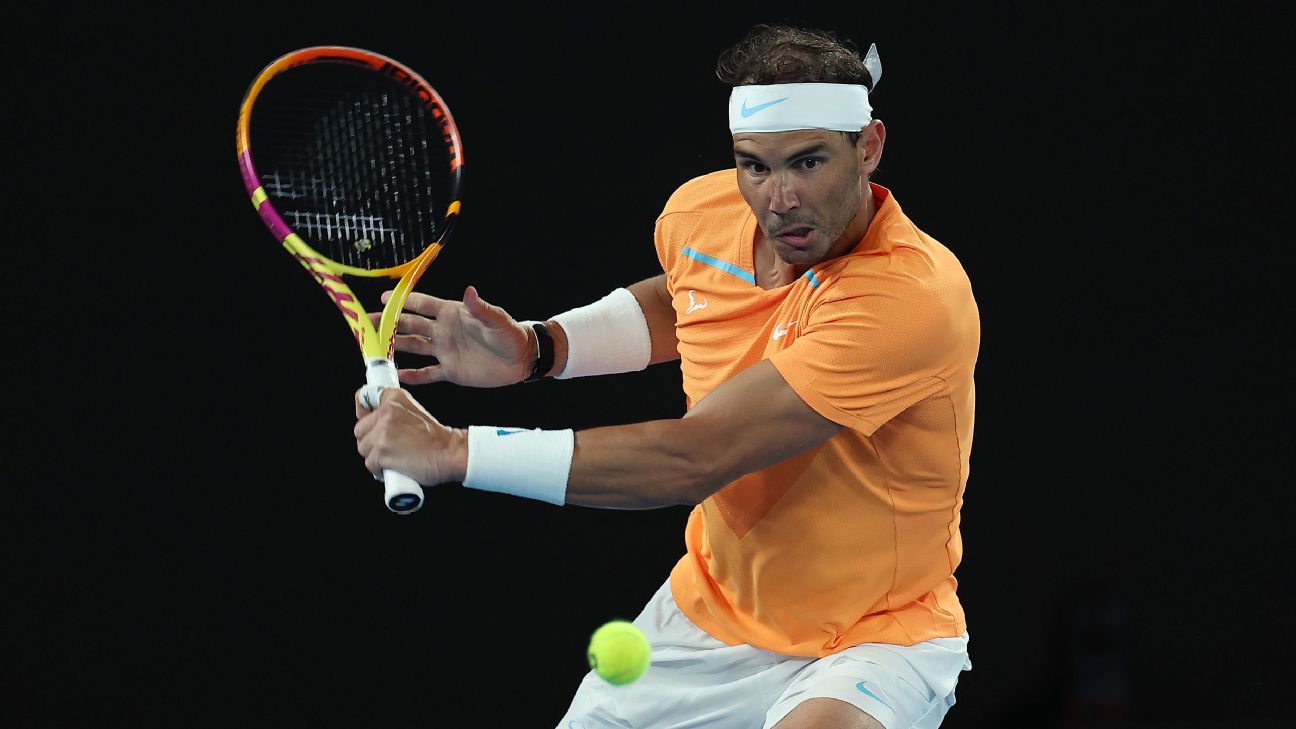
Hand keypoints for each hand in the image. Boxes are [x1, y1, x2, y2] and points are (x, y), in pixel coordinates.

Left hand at [354, 387, 467, 485]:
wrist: (450, 452)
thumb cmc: (437, 438)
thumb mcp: (414, 411)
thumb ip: (394, 412)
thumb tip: (374, 423)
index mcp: (394, 397)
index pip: (363, 398)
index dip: (363, 412)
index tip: (365, 419)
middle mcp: (386, 411)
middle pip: (360, 430)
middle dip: (370, 441)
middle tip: (388, 447)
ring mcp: (383, 431)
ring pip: (363, 448)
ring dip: (375, 457)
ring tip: (394, 458)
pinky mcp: (382, 451)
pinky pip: (370, 464)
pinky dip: (380, 470)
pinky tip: (394, 467)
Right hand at [372, 285, 533, 386]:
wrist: (521, 359)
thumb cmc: (510, 334)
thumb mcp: (497, 320)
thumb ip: (481, 308)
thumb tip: (469, 291)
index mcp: (452, 314)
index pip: (422, 304)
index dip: (403, 301)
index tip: (384, 298)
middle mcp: (444, 331)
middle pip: (410, 325)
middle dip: (389, 323)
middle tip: (368, 323)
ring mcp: (445, 351)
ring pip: (414, 347)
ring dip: (395, 347)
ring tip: (375, 348)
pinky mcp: (450, 370)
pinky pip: (427, 373)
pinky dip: (412, 375)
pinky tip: (396, 376)